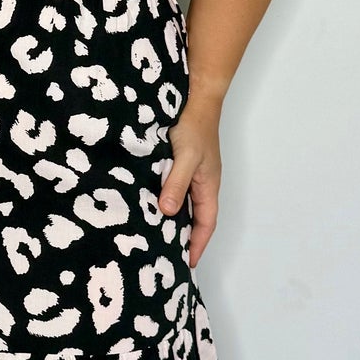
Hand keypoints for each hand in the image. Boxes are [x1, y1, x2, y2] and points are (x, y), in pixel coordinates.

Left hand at [157, 96, 222, 268]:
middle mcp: (202, 183)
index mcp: (208, 185)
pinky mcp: (180, 164)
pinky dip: (167, 202)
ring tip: (159, 238)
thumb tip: (167, 211)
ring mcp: (192, 173)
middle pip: (197, 217)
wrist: (195, 97)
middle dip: (187, 238)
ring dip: (175, 221)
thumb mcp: (185, 156)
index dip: (198, 244)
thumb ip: (177, 183)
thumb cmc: (194, 125)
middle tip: (170, 256)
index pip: (206, 223)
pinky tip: (151, 206)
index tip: (188, 263)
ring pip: (185, 204)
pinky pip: (175, 190)